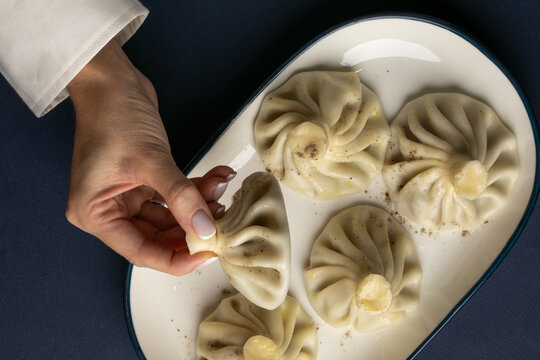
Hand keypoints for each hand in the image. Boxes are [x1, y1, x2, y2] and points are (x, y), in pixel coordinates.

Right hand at [65, 40, 233, 274]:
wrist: (112, 79)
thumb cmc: (113, 114)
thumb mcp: (150, 160)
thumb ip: (180, 197)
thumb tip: (205, 229)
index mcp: (95, 213)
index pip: (141, 251)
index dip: (176, 258)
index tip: (207, 254)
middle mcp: (109, 209)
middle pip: (158, 236)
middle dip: (192, 227)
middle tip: (222, 221)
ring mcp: (127, 194)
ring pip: (171, 215)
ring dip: (198, 205)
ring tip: (221, 192)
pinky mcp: (144, 180)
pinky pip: (174, 195)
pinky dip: (195, 189)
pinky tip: (216, 178)